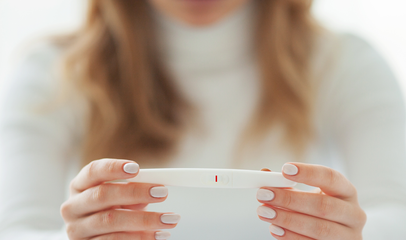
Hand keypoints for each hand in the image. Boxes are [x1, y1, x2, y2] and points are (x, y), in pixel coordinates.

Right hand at [61, 158, 179, 239]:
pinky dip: (139, 238)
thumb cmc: (110, 211)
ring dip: (144, 220)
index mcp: (79, 186)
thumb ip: (131, 191)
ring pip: (111, 221)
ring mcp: (76, 230)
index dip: (113, 168)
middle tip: (162, 192)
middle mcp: (73, 207)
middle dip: (135, 192)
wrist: (95, 238)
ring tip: (169, 219)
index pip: (93, 171)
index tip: (136, 168)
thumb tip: (156, 188)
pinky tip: (157, 235)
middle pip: (102, 195)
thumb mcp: (118, 198)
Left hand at [256, 163, 365, 239]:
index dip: (308, 173)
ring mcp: (348, 236)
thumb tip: (265, 175)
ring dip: (287, 220)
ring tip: (264, 212)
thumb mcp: (308, 194)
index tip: (285, 169)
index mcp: (347, 191)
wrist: (333, 238)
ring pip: (319, 228)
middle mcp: (353, 214)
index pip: (331, 177)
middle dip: (289, 200)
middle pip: (323, 205)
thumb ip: (288, 184)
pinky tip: (275, 229)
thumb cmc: (318, 210)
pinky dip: (291, 237)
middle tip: (264, 194)